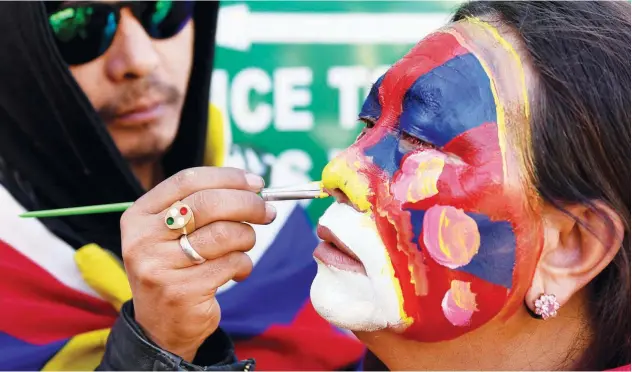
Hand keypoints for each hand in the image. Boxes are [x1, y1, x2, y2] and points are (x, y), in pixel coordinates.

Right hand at [119, 167, 275, 360]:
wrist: (160, 328)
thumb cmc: (177, 269)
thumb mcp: (173, 234)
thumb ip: (203, 207)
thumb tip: (254, 187)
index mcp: (139, 216)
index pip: (188, 180)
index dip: (228, 178)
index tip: (256, 183)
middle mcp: (143, 239)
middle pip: (209, 204)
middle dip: (248, 204)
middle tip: (268, 212)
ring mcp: (160, 267)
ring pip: (224, 234)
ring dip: (247, 238)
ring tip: (245, 246)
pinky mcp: (182, 292)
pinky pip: (230, 264)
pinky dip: (244, 264)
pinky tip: (237, 271)